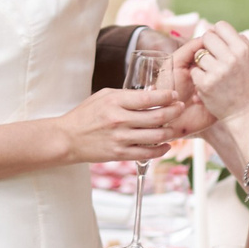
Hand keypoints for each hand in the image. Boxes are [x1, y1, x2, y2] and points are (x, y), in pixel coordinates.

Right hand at [57, 86, 175, 164]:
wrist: (67, 138)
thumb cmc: (85, 115)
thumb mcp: (104, 96)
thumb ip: (126, 95)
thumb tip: (151, 93)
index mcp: (115, 102)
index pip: (148, 98)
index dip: (166, 96)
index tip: (174, 96)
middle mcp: (119, 120)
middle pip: (157, 117)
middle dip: (174, 112)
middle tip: (180, 108)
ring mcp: (120, 139)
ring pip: (156, 136)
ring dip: (171, 131)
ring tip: (175, 127)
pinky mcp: (120, 154)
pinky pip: (147, 153)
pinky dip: (161, 150)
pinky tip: (167, 145)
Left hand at [183, 22, 248, 130]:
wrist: (244, 114)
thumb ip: (243, 42)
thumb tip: (226, 29)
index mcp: (243, 50)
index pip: (221, 26)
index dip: (217, 34)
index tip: (218, 44)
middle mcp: (231, 58)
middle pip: (207, 37)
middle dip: (207, 46)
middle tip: (212, 57)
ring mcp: (217, 71)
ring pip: (199, 54)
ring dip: (202, 62)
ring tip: (212, 72)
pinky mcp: (206, 84)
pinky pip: (194, 70)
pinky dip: (198, 77)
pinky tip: (208, 83)